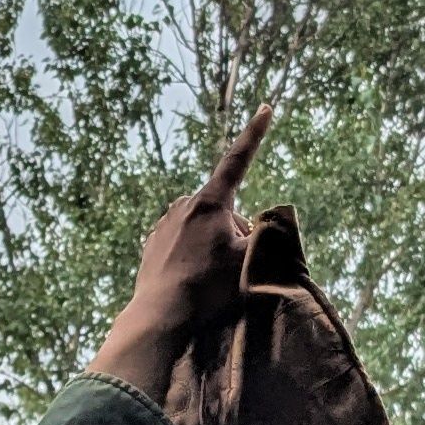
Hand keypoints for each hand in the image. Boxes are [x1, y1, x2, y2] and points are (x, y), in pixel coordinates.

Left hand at [89, 107, 273, 404]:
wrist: (161, 316)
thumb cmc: (209, 287)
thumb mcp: (252, 260)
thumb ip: (269, 236)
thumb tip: (272, 222)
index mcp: (209, 202)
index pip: (238, 161)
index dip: (255, 134)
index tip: (266, 108)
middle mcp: (183, 205)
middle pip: (224, 208)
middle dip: (236, 228)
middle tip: (237, 265)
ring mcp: (164, 224)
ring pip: (202, 225)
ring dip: (214, 242)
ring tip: (212, 277)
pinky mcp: (151, 244)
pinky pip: (182, 241)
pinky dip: (193, 254)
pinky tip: (192, 279)